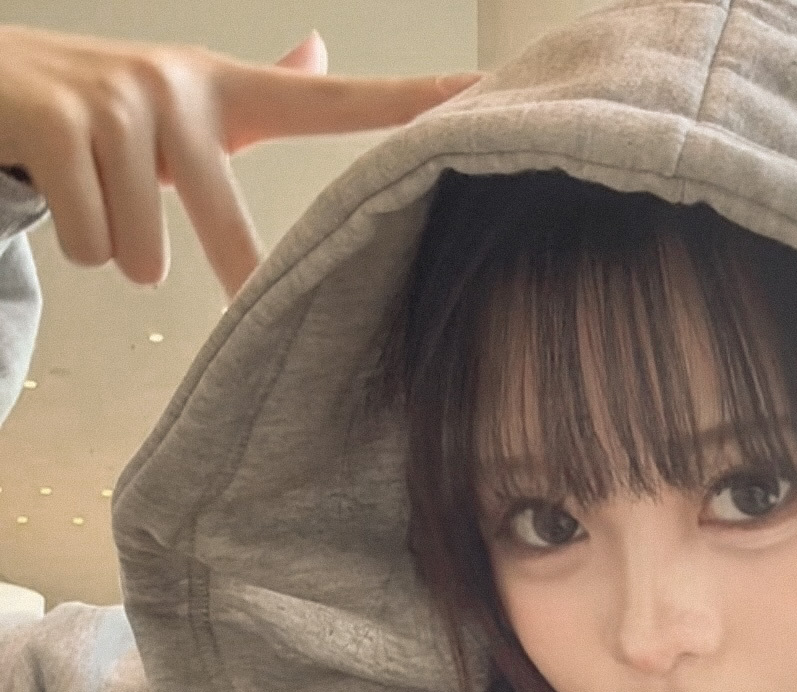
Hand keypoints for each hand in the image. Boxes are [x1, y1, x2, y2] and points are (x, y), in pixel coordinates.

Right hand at [0, 26, 480, 296]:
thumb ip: (259, 88)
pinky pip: (92, 245)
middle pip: (227, 233)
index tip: (477, 93)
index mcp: (221, 90)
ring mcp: (117, 102)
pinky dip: (77, 240)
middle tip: (186, 267)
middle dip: (213, 278)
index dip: (405, 100)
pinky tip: (62, 189)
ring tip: (97, 195)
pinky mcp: (57, 125)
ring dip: (115, 247)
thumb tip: (319, 47)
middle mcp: (178, 86)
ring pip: (141, 253)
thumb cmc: (101, 105)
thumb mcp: (184, 97)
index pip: (328, 101)